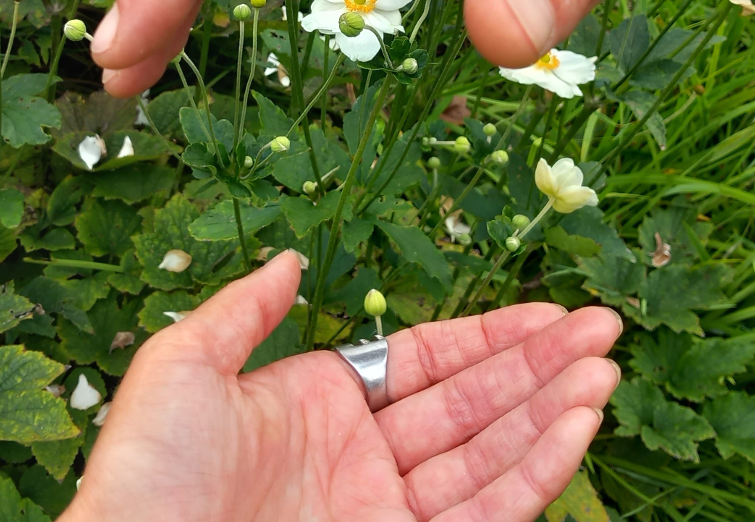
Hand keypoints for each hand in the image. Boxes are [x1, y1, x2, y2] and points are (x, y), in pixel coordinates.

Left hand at [61, 252, 623, 521]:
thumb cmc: (149, 470)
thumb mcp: (183, 366)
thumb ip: (244, 311)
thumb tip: (293, 258)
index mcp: (318, 403)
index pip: (427, 361)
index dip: (490, 336)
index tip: (551, 312)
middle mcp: (362, 456)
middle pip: (472, 402)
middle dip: (540, 366)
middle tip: (605, 329)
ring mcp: (385, 511)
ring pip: (490, 455)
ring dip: (551, 414)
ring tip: (604, 374)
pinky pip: (485, 510)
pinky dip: (536, 471)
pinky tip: (576, 430)